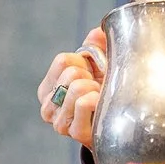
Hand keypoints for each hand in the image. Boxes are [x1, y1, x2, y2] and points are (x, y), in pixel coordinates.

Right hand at [37, 29, 106, 147]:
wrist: (117, 129)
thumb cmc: (104, 95)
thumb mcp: (99, 67)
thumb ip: (97, 46)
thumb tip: (98, 31)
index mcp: (47, 89)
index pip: (62, 60)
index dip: (85, 61)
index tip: (92, 73)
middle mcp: (47, 106)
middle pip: (70, 72)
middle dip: (91, 75)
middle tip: (98, 89)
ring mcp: (59, 122)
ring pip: (76, 87)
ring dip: (95, 88)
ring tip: (100, 99)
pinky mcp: (75, 132)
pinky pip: (84, 103)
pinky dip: (97, 99)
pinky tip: (101, 107)